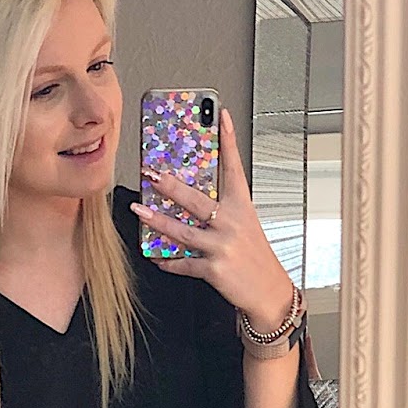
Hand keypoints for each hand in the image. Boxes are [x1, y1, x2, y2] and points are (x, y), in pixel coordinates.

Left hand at [130, 107, 296, 330]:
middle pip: (197, 199)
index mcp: (243, 207)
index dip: (228, 142)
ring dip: (157, 222)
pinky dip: (167, 262)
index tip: (221, 117)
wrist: (268, 291)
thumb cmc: (254, 256)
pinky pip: (182, 264)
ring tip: (139, 211)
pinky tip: (154, 257)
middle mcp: (232, 223)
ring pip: (183, 231)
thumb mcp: (245, 227)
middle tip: (152, 174)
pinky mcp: (213, 269)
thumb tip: (193, 202)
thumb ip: (223, 212)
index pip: (234, 168)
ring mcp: (222, 246)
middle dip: (172, 186)